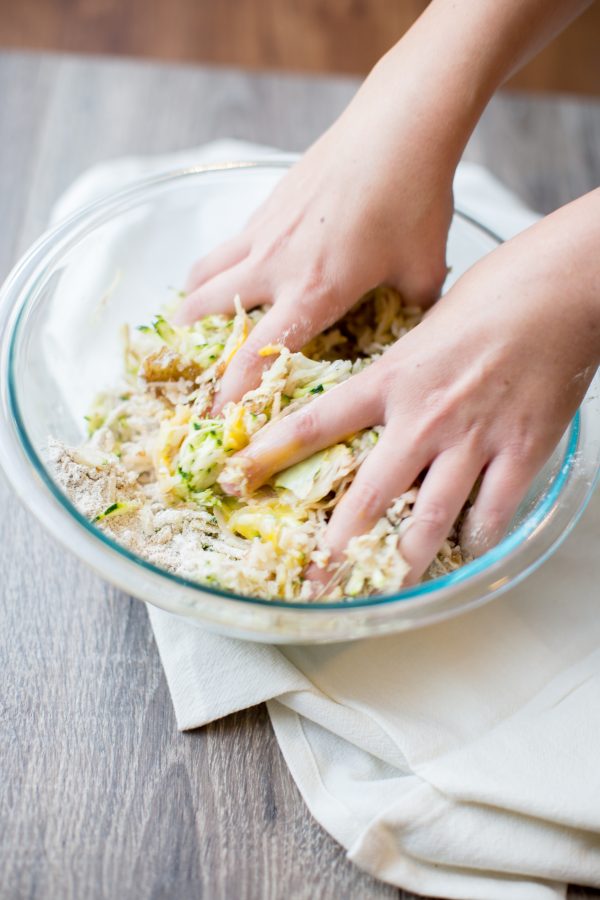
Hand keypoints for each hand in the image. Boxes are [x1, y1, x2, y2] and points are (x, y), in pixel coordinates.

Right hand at [175, 49, 456, 408]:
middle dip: (192, 346)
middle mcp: (276, 264)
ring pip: (204, 273)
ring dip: (194, 303)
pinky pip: (226, 245)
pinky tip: (238, 273)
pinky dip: (217, 267)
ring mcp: (264, 231)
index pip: (257, 357)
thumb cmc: (416, 200)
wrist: (400, 126)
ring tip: (196, 323)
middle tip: (194, 370)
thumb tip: (413, 338)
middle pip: (207, 310)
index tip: (218, 421)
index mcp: (314, 292)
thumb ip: (411, 316)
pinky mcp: (265, 205)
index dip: (232, 395)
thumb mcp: (424, 272)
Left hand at [218, 192, 599, 585]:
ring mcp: (472, 438)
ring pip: (428, 518)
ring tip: (384, 590)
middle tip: (313, 580)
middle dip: (336, 545)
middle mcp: (423, 416)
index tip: (234, 478)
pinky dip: (476, 537)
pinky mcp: (520, 451)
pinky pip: (492, 512)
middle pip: (368, 494)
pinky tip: (464, 551)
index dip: (268, 454)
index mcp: (390, 379)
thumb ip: (396, 369)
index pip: (314, 423)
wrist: (560, 288)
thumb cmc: (494, 293)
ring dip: (402, 561)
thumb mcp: (423, 326)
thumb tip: (375, 393)